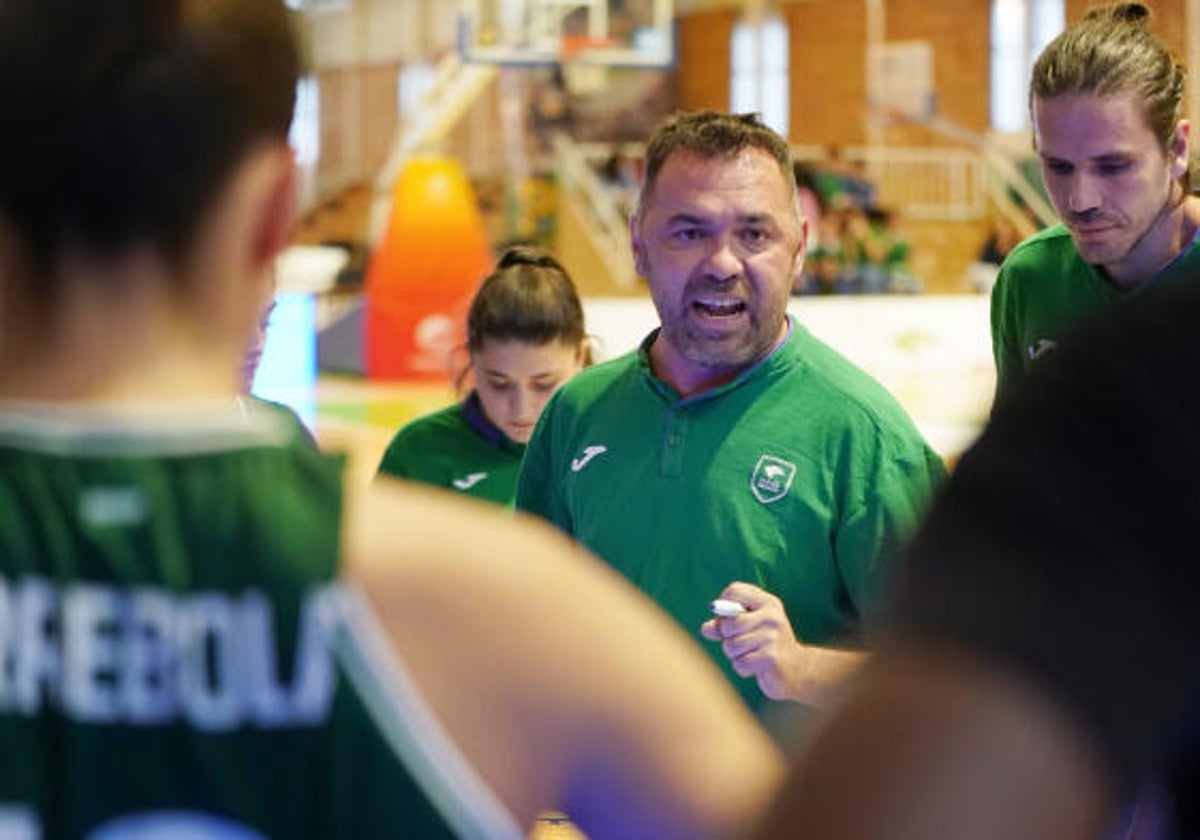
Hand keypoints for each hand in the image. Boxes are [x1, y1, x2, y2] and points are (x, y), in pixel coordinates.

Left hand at [700, 582, 804, 700]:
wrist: (799, 670)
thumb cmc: (768, 645)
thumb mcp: (748, 628)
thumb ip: (724, 626)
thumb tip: (706, 629)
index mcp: (767, 602)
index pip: (734, 591)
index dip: (723, 605)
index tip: (727, 618)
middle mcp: (771, 616)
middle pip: (728, 623)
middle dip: (728, 638)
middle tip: (743, 643)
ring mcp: (773, 636)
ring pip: (731, 646)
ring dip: (736, 656)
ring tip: (752, 655)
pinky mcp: (771, 657)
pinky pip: (740, 663)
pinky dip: (743, 668)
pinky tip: (757, 667)